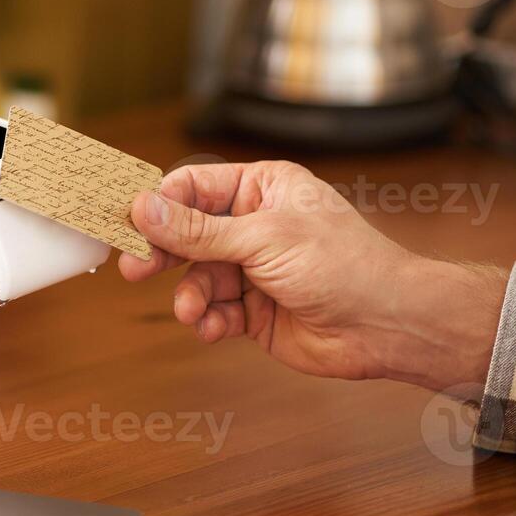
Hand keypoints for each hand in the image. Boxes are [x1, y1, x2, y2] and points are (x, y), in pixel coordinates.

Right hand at [118, 162, 504, 390]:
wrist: (387, 325)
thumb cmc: (344, 266)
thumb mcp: (263, 239)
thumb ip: (197, 230)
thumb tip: (142, 207)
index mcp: (263, 188)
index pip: (194, 186)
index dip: (159, 203)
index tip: (128, 222)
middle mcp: (255, 225)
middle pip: (187, 233)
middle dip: (163, 254)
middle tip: (134, 269)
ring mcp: (255, 269)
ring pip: (198, 277)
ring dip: (191, 296)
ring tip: (193, 312)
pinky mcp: (255, 310)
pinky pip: (215, 311)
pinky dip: (209, 321)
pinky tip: (214, 328)